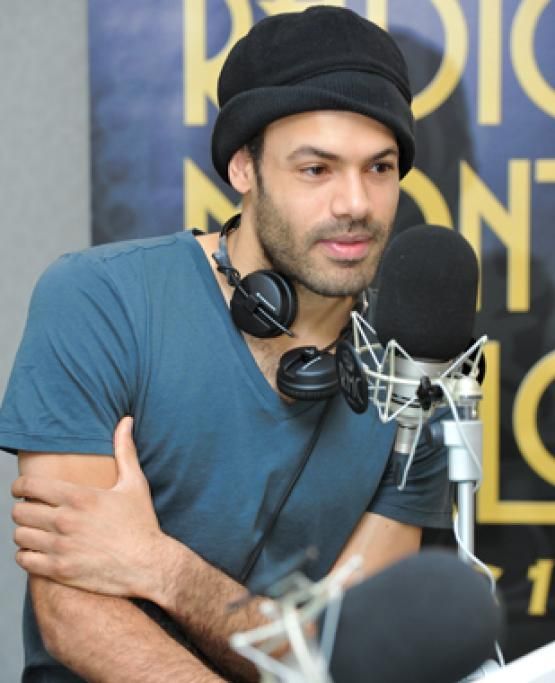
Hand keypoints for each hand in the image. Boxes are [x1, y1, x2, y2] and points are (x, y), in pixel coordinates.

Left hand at [12, 417, 165, 597]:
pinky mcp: (60, 570)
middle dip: (23, 509)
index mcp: (80, 497)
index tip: (24, 489)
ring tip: (37, 531)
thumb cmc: (142, 523)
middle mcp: (66, 521)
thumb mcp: (135, 483)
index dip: (21, 486)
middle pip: (19, 512)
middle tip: (34, 511)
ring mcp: (61, 548)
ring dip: (25, 532)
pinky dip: (27, 555)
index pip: (29, 486)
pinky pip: (24, 561)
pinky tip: (40, 550)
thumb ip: (124, 450)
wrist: (149, 565)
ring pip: (19, 536)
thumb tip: (126, 420)